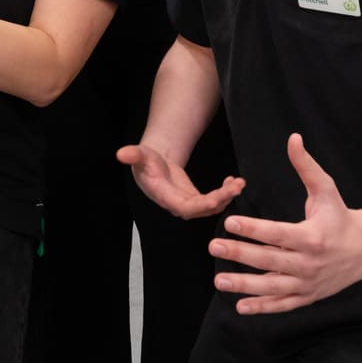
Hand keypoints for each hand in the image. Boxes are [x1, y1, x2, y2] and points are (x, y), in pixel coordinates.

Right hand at [116, 142, 244, 220]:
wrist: (151, 166)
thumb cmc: (144, 161)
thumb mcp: (139, 155)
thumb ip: (133, 155)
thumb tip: (121, 153)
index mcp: (165, 197)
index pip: (186, 207)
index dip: (202, 204)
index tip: (218, 197)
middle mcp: (178, 205)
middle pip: (203, 209)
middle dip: (222, 199)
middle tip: (237, 187)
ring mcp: (188, 204)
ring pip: (211, 207)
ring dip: (227, 196)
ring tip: (240, 183)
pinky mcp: (196, 200)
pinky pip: (213, 201)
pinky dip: (225, 192)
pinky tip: (233, 181)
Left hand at [209, 134, 361, 314]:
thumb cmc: (341, 216)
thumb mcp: (327, 189)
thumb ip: (306, 166)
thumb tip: (292, 138)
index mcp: (312, 236)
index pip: (277, 233)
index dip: (252, 228)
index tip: (229, 222)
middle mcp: (309, 263)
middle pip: (269, 259)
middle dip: (240, 253)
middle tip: (213, 246)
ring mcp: (308, 283)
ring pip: (272, 287)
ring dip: (244, 285)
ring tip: (219, 279)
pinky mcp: (308, 296)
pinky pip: (283, 304)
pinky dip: (262, 308)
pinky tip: (239, 306)